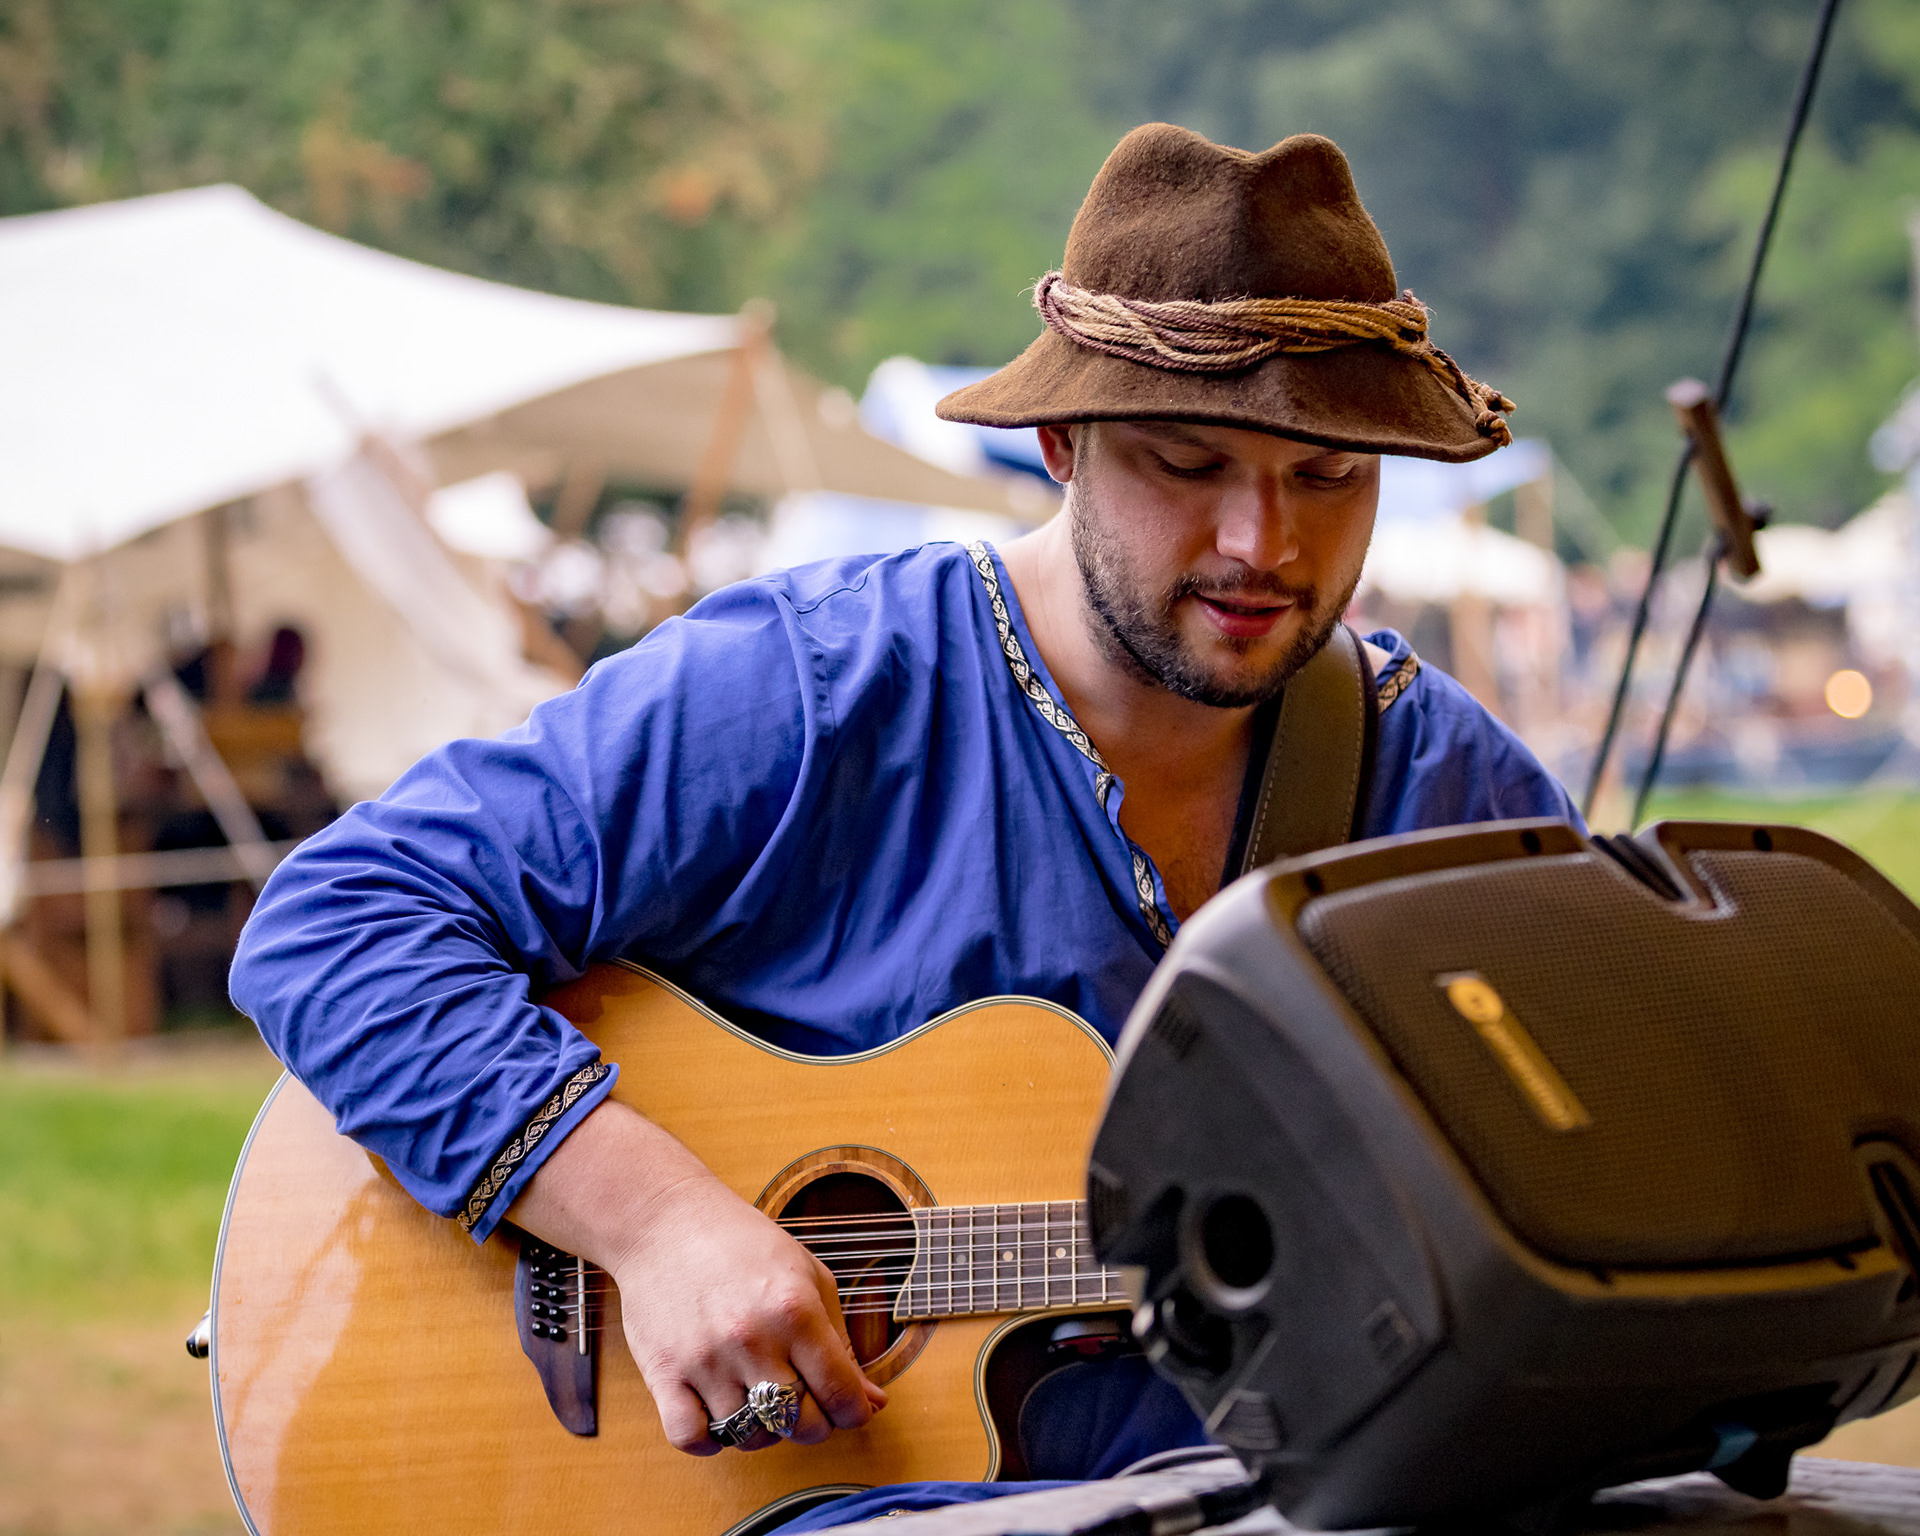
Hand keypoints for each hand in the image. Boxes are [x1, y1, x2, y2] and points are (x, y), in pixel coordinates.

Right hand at [607, 1167, 887, 1453]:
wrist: (667, 1223)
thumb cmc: (743, 1245)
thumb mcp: (809, 1276)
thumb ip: (842, 1342)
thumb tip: (872, 1401)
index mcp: (795, 1310)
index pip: (841, 1393)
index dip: (855, 1412)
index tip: (851, 1408)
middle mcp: (752, 1339)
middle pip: (801, 1425)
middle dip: (815, 1423)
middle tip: (806, 1401)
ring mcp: (705, 1360)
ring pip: (750, 1437)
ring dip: (763, 1429)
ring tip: (761, 1397)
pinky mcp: (664, 1374)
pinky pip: (692, 1438)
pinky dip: (710, 1439)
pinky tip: (719, 1412)